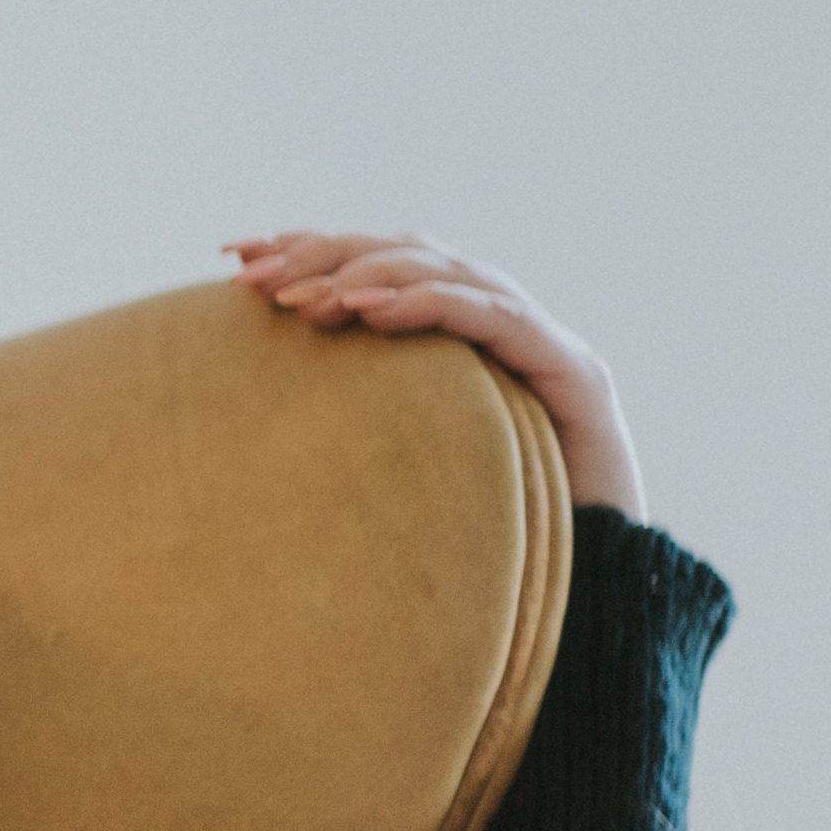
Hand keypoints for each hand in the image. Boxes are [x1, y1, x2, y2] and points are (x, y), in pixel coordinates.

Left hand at [225, 230, 645, 518]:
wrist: (596, 581)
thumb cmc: (483, 529)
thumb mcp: (393, 468)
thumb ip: (343, 426)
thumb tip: (241, 415)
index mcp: (454, 335)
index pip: (377, 264)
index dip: (309, 249)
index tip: (234, 256)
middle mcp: (499, 322)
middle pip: (407, 253)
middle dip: (326, 253)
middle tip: (254, 273)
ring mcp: (540, 341)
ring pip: (449, 273)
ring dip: (370, 274)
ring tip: (306, 296)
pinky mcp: (571, 372)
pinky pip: (496, 320)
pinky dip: (433, 303)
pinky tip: (375, 308)